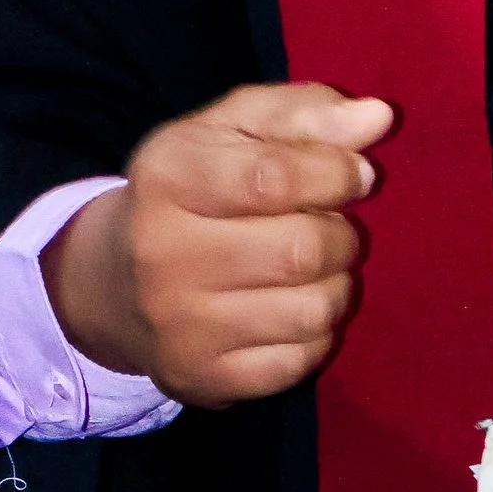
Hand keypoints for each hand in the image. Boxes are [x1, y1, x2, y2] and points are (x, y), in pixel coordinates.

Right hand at [41, 82, 393, 410]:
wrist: (115, 282)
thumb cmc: (195, 189)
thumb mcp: (234, 130)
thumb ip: (307, 114)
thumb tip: (378, 118)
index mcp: (168, 176)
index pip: (275, 177)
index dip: (336, 174)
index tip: (357, 175)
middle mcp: (162, 253)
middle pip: (302, 250)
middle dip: (342, 235)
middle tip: (333, 228)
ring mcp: (179, 324)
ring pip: (312, 310)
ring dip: (336, 286)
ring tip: (316, 270)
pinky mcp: (201, 377)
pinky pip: (299, 363)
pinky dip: (316, 336)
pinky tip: (293, 311)